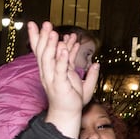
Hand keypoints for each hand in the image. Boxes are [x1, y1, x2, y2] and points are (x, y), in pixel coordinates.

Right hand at [32, 21, 100, 138]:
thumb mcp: (84, 84)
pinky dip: (62, 59)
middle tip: (45, 23)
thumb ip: (90, 73)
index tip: (44, 25)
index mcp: (53, 70)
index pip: (46, 52)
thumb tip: (95, 62)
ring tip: (54, 32)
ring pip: (49, 59)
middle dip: (44, 37)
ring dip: (52, 45)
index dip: (44, 39)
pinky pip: (60, 70)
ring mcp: (53, 78)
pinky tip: (64, 49)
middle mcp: (49, 73)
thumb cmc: (73, 101)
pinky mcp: (59, 84)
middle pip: (44, 52)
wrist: (68, 115)